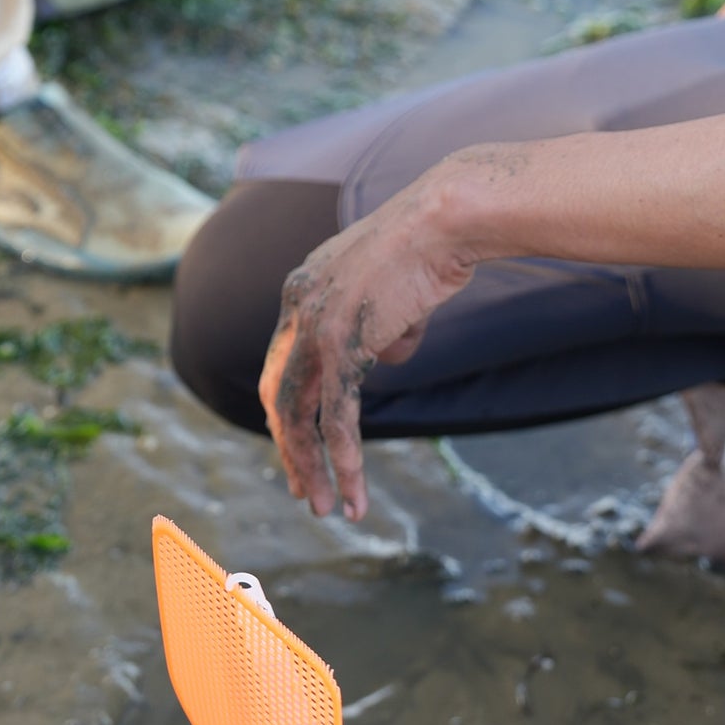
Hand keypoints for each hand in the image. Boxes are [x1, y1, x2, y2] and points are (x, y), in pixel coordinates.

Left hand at [258, 174, 476, 520]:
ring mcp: (316, 326)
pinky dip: (344, 462)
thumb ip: (383, 326)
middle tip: (302, 489)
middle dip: (289, 449)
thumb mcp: (395, 291)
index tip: (301, 445)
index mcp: (302, 288)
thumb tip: (389, 357)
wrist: (447, 217)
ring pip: (299, 416)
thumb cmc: (433, 244)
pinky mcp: (344, 344)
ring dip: (310, 468)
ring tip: (323, 507)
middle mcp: (298, 308)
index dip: (289, 410)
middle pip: (278, 395)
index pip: (282, 363)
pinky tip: (354, 495)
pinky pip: (337, 418)